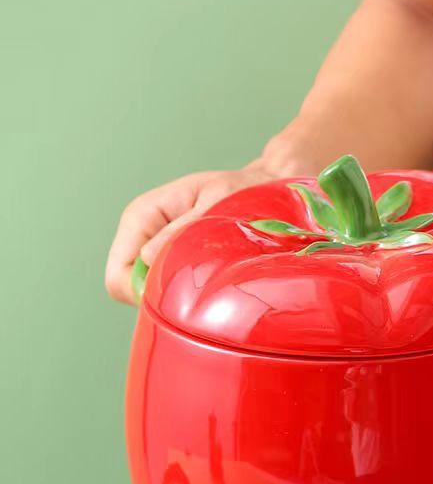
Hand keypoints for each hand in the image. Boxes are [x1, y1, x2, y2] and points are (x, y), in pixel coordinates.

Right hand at [105, 159, 277, 303]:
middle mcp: (143, 235)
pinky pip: (168, 288)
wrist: (263, 188)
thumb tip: (148, 257)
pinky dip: (188, 291)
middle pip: (129, 290)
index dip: (142, 293)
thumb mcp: (216, 201)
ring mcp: (157, 249)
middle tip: (203, 283)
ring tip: (213, 274)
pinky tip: (215, 277)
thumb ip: (183, 228)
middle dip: (159, 295)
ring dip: (176, 293)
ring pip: (148, 292)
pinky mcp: (174, 260)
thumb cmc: (242, 191)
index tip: (182, 292)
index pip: (118, 276)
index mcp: (142, 216)